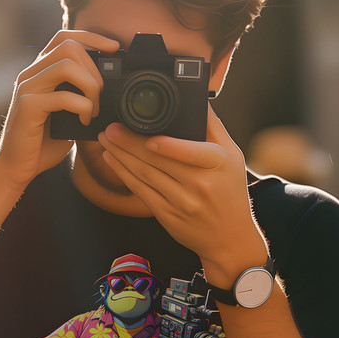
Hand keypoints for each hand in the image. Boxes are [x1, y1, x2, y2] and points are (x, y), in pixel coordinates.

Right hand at [0, 31, 119, 191]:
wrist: (16, 167)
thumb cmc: (43, 142)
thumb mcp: (66, 113)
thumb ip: (79, 95)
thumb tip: (111, 87)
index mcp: (40, 71)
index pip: (64, 37)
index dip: (91, 37)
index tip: (114, 47)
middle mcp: (31, 74)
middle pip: (69, 47)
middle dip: (95, 68)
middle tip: (102, 94)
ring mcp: (27, 88)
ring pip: (67, 66)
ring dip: (91, 86)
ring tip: (94, 109)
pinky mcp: (28, 106)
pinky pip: (64, 96)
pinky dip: (83, 108)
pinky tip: (85, 121)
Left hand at [98, 106, 267, 284]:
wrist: (230, 238)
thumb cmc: (231, 192)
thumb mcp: (232, 155)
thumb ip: (213, 126)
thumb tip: (198, 99)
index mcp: (216, 164)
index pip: (190, 152)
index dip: (168, 146)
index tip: (148, 137)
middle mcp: (199, 184)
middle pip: (159, 161)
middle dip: (129, 143)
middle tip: (111, 128)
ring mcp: (182, 202)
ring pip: (145, 175)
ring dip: (121, 156)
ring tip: (106, 140)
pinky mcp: (167, 215)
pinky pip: (141, 191)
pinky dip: (124, 174)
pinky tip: (112, 160)